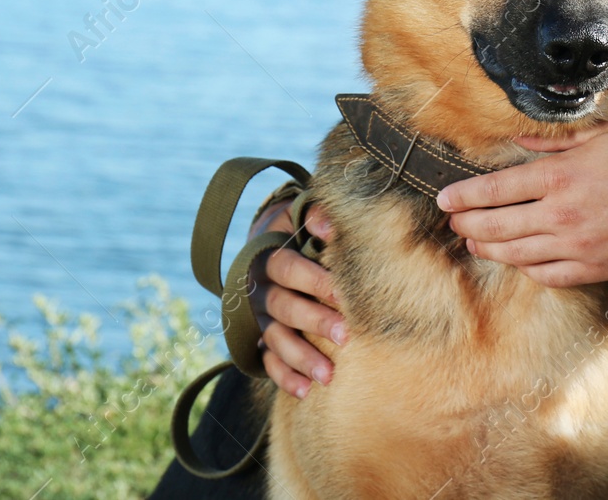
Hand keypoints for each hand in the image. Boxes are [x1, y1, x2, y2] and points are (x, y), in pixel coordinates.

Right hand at [249, 201, 346, 398]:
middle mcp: (260, 290)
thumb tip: (328, 225)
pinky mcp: (261, 340)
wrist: (268, 247)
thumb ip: (315, 214)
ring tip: (329, 376)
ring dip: (301, 358)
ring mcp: (260, 319)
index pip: (286, 267)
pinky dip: (284, 378)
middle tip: (346, 336)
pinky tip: (305, 392)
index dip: (313, 280)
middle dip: (314, 322)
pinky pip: (268, 363)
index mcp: (268, 256)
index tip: (343, 293)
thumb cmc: (297, 232)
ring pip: (276, 340)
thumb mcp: (299, 216)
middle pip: (283, 307)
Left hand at [436, 114, 607, 286]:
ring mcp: (576, 246)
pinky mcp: (594, 269)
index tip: (443, 198)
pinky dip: (525, 269)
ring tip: (474, 242)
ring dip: (488, 248)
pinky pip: (547, 275)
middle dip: (466, 224)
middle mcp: (561, 214)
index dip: (463, 195)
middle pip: (496, 225)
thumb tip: (519, 143)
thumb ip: (557, 140)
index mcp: (560, 176)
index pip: (495, 189)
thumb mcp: (605, 132)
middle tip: (452, 221)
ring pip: (516, 254)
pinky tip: (517, 262)